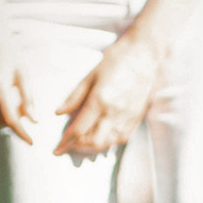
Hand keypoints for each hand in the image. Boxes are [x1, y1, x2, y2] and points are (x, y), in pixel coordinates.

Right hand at [0, 32, 35, 143]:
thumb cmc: (8, 52)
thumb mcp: (22, 72)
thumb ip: (28, 98)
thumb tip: (33, 121)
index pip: (10, 117)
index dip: (21, 132)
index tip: (31, 141)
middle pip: (0, 119)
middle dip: (13, 119)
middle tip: (23, 108)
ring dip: (1, 113)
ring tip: (7, 93)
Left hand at [55, 32, 166, 157]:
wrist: (145, 53)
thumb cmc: (118, 58)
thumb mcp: (91, 74)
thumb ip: (74, 96)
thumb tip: (59, 112)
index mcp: (100, 100)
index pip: (78, 130)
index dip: (65, 142)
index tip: (57, 149)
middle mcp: (115, 112)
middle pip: (93, 141)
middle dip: (78, 146)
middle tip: (70, 142)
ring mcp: (128, 116)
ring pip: (108, 142)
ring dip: (94, 145)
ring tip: (84, 139)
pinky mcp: (137, 116)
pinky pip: (122, 137)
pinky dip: (109, 141)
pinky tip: (102, 135)